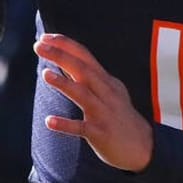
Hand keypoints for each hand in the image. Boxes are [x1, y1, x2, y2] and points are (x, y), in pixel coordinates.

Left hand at [35, 33, 153, 172]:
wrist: (143, 146)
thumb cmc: (119, 116)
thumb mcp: (108, 92)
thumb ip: (88, 77)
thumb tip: (65, 60)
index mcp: (106, 81)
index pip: (85, 56)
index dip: (65, 45)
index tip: (45, 37)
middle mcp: (106, 93)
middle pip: (83, 69)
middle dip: (61, 56)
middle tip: (39, 46)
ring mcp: (104, 113)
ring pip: (83, 95)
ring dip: (64, 84)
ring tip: (45, 74)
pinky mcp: (100, 133)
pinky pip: (81, 128)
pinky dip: (65, 124)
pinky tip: (49, 121)